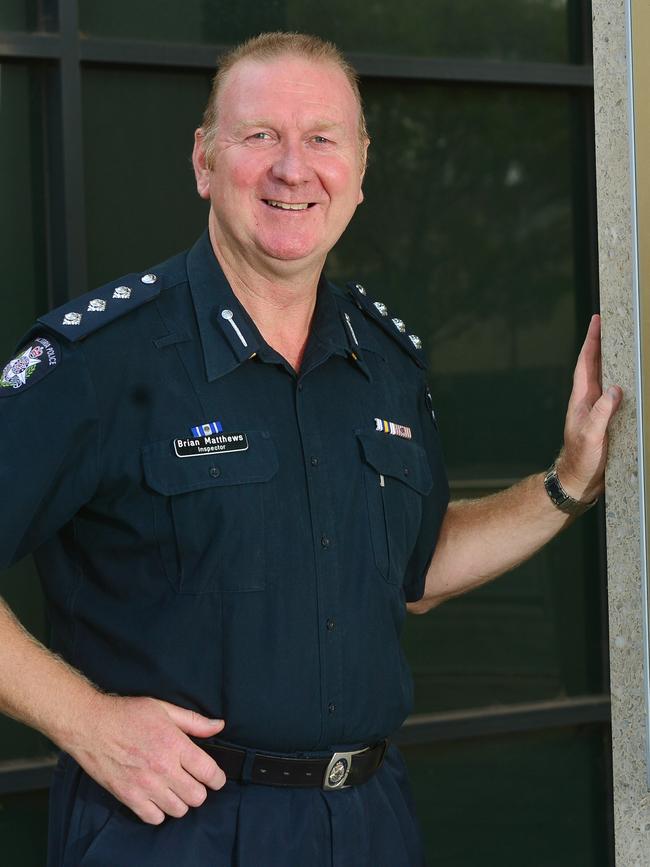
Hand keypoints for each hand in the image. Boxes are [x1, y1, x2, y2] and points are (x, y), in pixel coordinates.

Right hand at [69, 694, 226, 824]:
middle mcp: (162, 768)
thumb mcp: (164, 709)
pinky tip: (158, 797)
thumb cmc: (127, 714)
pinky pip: (154, 818)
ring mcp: (144, 785)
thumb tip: (219, 725)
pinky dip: (160, 811)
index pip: (209, 772)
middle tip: (193, 780)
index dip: (218, 778)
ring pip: (178, 810)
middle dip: (200, 789)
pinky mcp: (128, 797)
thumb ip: (194, 721)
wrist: (90, 725)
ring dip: (181, 801)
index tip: (216, 778)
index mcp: (174, 744)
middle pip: (197, 796)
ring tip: (175, 788)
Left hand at [556, 314, 622, 501]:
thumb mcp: (591, 435)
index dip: (591, 341)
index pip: (586, 363)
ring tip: (623, 342)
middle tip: (611, 322)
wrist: (579, 480)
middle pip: (596, 365)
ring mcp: (598, 409)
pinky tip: (632, 378)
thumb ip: (602, 413)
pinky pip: (617, 395)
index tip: (597, 321)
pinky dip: (624, 382)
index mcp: (581, 399)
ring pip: (607, 378)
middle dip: (602, 342)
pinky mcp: (607, 420)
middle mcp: (589, 400)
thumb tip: (616, 390)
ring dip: (614, 360)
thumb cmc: (580, 459)